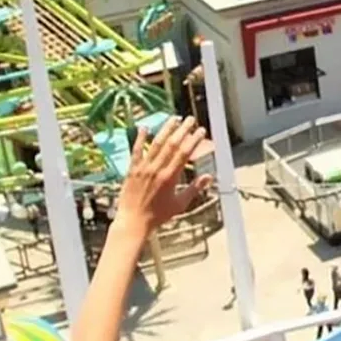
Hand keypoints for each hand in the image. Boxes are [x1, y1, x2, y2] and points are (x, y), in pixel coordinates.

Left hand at [115, 117, 211, 236]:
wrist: (133, 221)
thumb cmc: (158, 215)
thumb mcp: (180, 204)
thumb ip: (194, 189)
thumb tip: (209, 177)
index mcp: (170, 177)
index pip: (184, 153)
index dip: (194, 140)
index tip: (201, 131)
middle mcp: (156, 170)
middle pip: (172, 144)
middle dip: (182, 130)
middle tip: (190, 119)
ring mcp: (143, 168)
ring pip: (156, 144)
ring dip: (166, 130)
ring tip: (174, 118)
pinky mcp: (132, 170)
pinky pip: (136, 151)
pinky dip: (140, 138)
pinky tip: (145, 127)